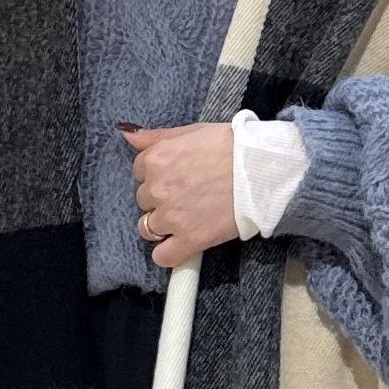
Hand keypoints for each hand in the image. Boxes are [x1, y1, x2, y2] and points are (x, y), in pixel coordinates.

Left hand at [123, 121, 238, 269]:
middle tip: (187, 196)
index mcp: (156, 159)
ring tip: (186, 219)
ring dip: (162, 226)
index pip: (139, 172)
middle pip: (143, 201)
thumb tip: (127, 133)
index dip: (158, 175)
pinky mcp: (189, 239)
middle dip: (160, 199)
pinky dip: (168, 254)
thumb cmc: (232, 146)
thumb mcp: (191, 131)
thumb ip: (156, 136)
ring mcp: (172, 217)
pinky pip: (163, 256)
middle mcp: (158, 188)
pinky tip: (180, 245)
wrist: (261, 170)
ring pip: (148, 229)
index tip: (177, 177)